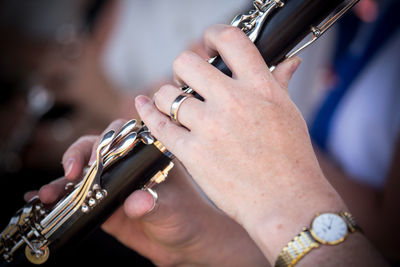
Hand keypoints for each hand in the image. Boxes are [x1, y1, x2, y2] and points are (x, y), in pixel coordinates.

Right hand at [31, 119, 266, 265]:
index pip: (124, 134)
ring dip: (62, 175)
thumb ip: (155, 204)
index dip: (108, 140)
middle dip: (81, 155)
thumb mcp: (173, 210)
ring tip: (51, 191)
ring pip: (82, 167)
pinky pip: (76, 195)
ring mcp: (113, 181)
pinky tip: (45, 197)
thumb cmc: (186, 217)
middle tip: (74, 172)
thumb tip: (137, 202)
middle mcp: (128, 163)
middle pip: (98, 145)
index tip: (99, 156)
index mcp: (148, 153)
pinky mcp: (102, 202)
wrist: (183, 243)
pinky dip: (59, 194)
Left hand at [134, 25, 346, 261]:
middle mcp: (233, 101)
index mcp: (261, 87)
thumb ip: (279, 83)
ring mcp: (211, 127)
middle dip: (183, 69)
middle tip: (188, 82)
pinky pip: (158, 125)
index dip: (214, 36)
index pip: (230, 40)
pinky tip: (144, 105)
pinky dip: (148, 112)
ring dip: (166, 96)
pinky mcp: (193, 153)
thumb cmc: (292, 159)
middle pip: (187, 63)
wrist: (286, 202)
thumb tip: (288, 61)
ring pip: (167, 94)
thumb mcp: (290, 113)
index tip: (209, 45)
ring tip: (173, 104)